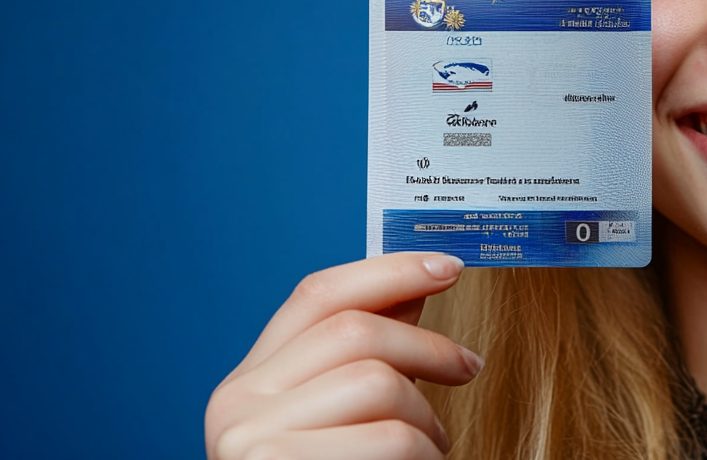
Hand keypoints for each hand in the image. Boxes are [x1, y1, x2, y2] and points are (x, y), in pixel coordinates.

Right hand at [204, 252, 480, 459]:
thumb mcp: (332, 420)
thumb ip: (360, 358)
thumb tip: (415, 288)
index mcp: (244, 386)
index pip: (316, 295)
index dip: (388, 269)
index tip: (448, 265)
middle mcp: (237, 408)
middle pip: (357, 332)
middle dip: (429, 345)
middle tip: (469, 367)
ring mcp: (256, 446)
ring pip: (380, 383)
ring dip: (427, 418)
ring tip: (429, 449)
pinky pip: (393, 440)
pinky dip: (425, 454)